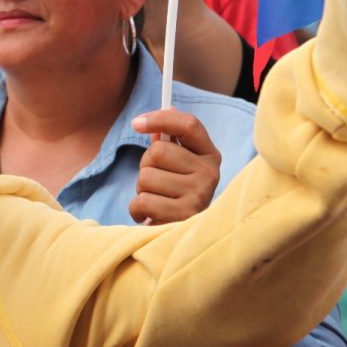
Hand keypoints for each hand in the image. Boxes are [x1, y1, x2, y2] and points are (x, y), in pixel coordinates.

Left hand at [129, 109, 221, 225]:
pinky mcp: (183, 217)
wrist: (183, 240)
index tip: (136, 123)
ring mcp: (199, 195)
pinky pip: (142, 201)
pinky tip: (150, 216)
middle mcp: (210, 173)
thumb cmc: (175, 196)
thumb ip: (171, 140)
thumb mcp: (177, 166)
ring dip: (141, 190)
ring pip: (146, 177)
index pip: (188, 124)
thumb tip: (169, 105)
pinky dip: (137, 209)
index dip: (160, 118)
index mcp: (209, 155)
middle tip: (155, 182)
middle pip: (158, 151)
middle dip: (146, 166)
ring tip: (156, 200)